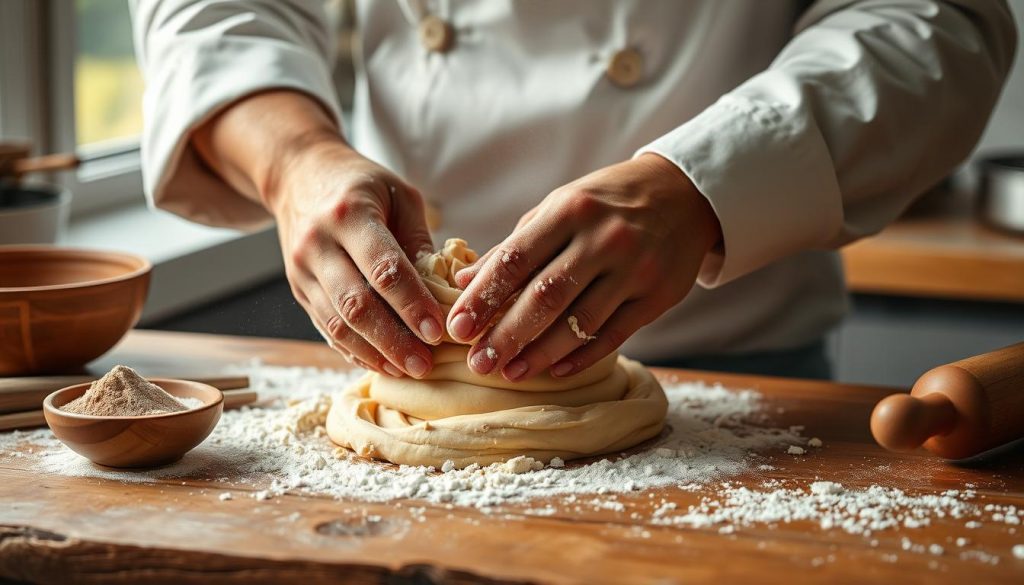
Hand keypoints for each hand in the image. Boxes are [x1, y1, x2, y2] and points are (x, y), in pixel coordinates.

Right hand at [192, 91, 443, 377]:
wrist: (298, 176)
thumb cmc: (360, 185)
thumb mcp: (398, 195)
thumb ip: (419, 240)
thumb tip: (443, 289)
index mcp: (350, 214)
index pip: (383, 268)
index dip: (411, 303)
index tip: (437, 331)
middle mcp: (319, 244)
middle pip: (356, 304)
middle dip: (393, 340)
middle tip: (425, 364)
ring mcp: (302, 270)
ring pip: (337, 323)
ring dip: (374, 353)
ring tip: (408, 371)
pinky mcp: (299, 290)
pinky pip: (325, 328)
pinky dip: (354, 350)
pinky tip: (382, 364)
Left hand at [449, 153, 720, 380]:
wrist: (684, 194)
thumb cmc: (607, 203)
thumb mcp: (560, 207)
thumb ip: (516, 245)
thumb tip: (464, 281)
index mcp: (570, 209)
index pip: (517, 258)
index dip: (484, 297)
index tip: (458, 327)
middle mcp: (604, 238)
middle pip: (546, 296)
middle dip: (506, 334)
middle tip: (478, 363)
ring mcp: (635, 268)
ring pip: (580, 321)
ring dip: (540, 353)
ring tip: (509, 373)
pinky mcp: (659, 295)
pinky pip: (615, 334)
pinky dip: (582, 355)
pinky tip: (555, 370)